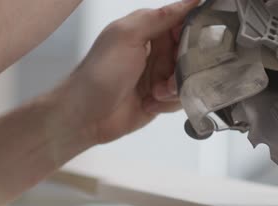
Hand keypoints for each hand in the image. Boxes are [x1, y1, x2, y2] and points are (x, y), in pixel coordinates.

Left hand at [62, 0, 199, 143]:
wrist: (86, 116)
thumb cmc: (101, 72)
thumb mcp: (127, 36)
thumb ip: (160, 17)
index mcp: (148, 29)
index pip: (184, 23)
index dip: (192, 33)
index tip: (188, 46)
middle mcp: (157, 50)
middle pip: (191, 52)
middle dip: (185, 66)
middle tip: (169, 76)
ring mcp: (159, 75)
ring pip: (189, 76)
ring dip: (175, 87)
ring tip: (155, 93)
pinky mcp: (161, 98)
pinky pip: (181, 98)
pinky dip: (168, 102)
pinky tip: (150, 104)